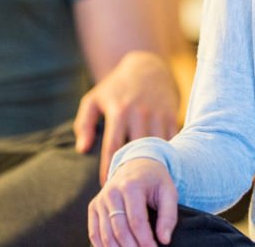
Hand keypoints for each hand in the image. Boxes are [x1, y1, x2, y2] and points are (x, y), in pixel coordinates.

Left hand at [73, 51, 179, 183]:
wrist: (147, 66)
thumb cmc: (116, 87)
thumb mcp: (94, 99)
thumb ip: (84, 123)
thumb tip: (83, 149)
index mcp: (118, 110)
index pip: (113, 147)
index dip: (108, 169)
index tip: (106, 185)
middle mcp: (139, 112)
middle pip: (136, 149)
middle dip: (130, 170)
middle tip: (125, 189)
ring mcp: (157, 113)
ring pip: (156, 147)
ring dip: (150, 165)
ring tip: (142, 181)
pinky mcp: (172, 115)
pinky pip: (171, 140)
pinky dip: (166, 155)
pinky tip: (160, 167)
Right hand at [88, 157, 177, 246]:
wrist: (136, 165)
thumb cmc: (154, 180)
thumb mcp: (168, 192)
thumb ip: (168, 216)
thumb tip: (164, 239)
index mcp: (131, 186)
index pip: (137, 221)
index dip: (145, 240)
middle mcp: (112, 192)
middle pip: (120, 230)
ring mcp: (100, 200)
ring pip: (106, 234)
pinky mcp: (94, 207)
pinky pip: (94, 232)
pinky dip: (102, 246)